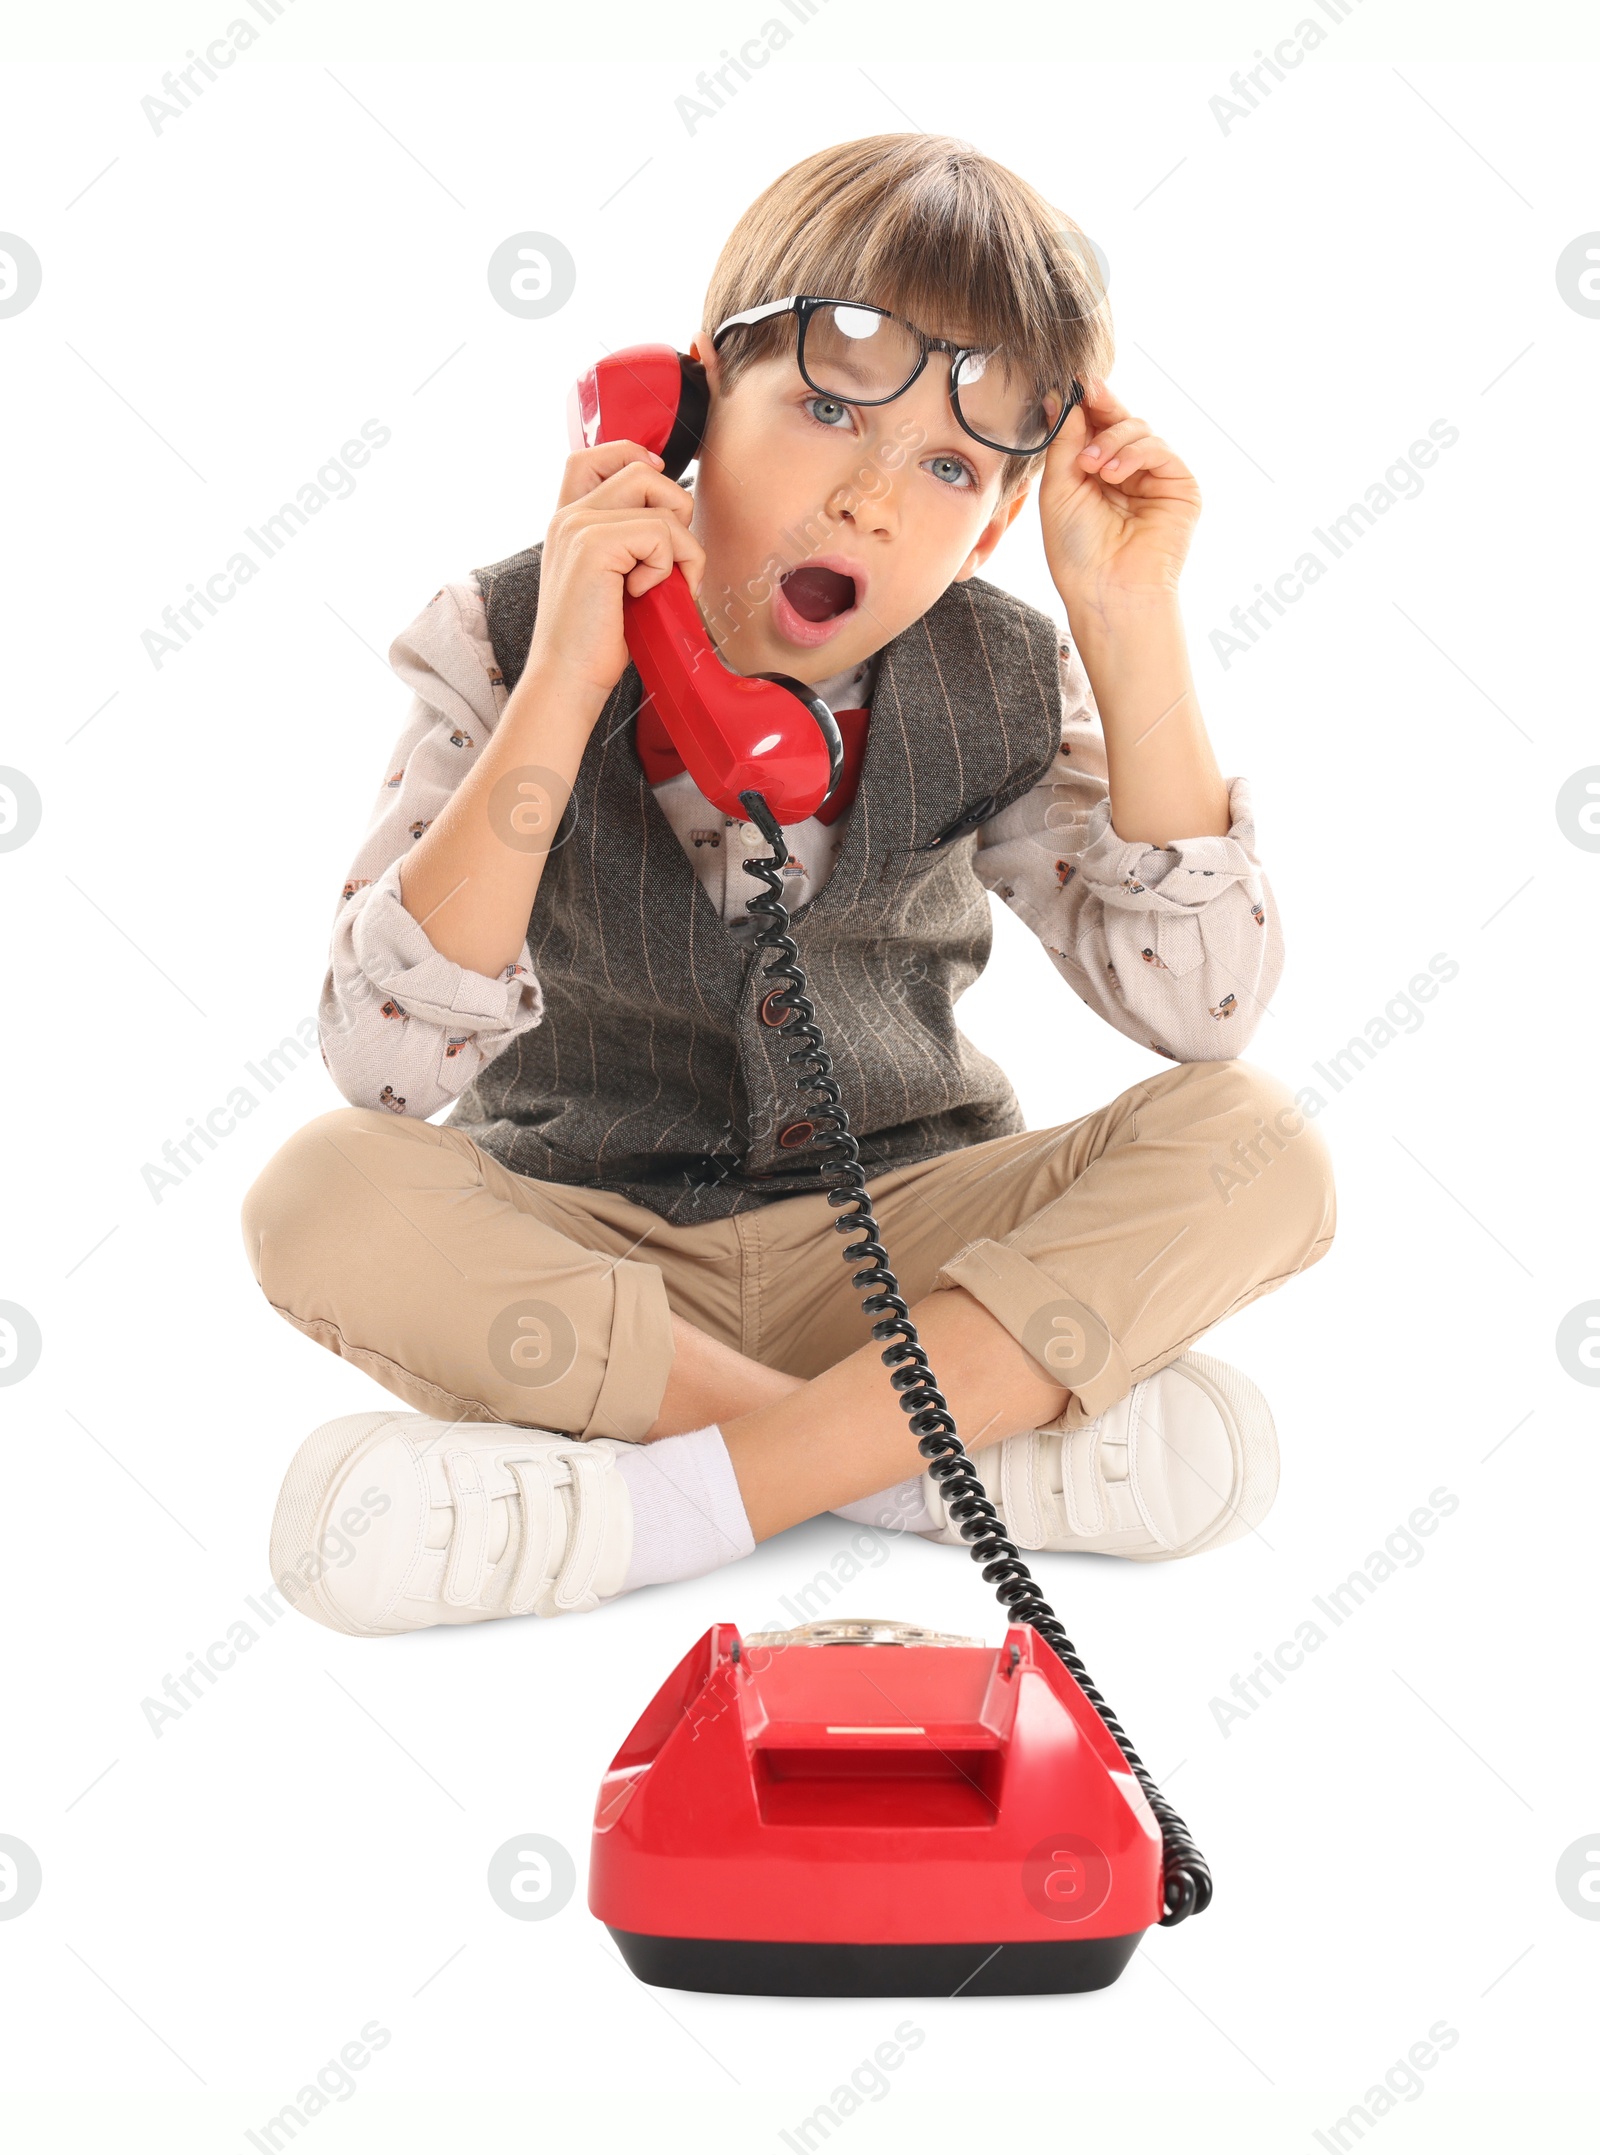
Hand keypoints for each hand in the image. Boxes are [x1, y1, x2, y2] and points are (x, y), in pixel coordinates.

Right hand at [527, 440, 706, 699]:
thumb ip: (630, 541)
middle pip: (642, 470)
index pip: (595, 456)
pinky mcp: (594, 543)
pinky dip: (667, 568)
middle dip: (676, 513)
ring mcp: (578, 525)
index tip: (659, 497)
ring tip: (657, 587)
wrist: (569, 678)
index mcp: (569, 520)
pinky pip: (661, 533)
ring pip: (660, 503)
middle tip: (669, 564)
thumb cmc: (597, 640)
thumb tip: (676, 515)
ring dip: (680, 549)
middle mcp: (569, 515)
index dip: (634, 459)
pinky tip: (642, 595)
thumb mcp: (616, 579)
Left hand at [1036, 376, 1200, 609]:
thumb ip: (1064, 442)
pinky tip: (1112, 473)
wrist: (1107, 591)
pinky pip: (1158, 448)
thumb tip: (1062, 397)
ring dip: (1111, 440)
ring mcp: (1155, 478)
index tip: (1070, 384)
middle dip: (1100, 405)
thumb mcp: (1059, 488)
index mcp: (1096, 473)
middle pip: (1119, 419)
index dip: (1084, 404)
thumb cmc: (1077, 551)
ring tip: (1090, 466)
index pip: (1093, 427)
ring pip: (1138, 429)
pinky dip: (1133, 452)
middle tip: (1084, 392)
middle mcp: (1127, 472)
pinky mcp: (1179, 486)